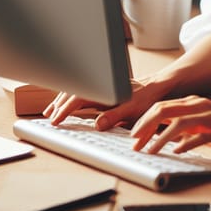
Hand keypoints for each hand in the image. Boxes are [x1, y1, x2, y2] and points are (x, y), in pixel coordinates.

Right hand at [43, 79, 167, 129]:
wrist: (160, 86)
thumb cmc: (149, 98)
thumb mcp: (133, 110)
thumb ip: (114, 117)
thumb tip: (97, 125)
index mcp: (106, 90)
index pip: (79, 98)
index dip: (65, 109)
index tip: (55, 120)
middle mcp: (103, 86)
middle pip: (74, 92)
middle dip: (60, 105)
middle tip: (50, 119)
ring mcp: (104, 87)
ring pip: (78, 90)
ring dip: (63, 100)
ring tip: (51, 111)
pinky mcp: (106, 90)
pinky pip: (85, 91)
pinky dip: (73, 98)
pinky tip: (68, 104)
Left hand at [130, 96, 210, 157]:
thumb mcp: (201, 125)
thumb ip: (182, 126)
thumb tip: (157, 134)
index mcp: (193, 103)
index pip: (161, 107)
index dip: (143, 121)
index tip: (133, 136)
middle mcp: (200, 106)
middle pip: (165, 110)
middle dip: (145, 127)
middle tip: (134, 143)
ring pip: (179, 122)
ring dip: (160, 138)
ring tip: (150, 151)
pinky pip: (200, 136)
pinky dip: (185, 143)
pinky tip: (176, 152)